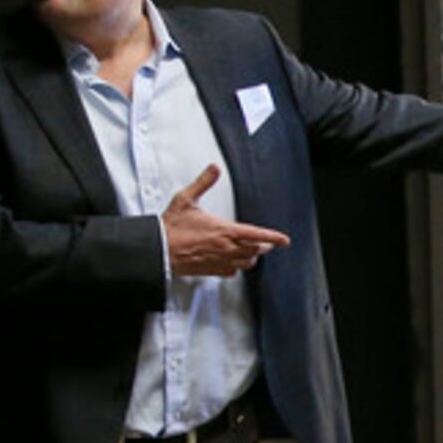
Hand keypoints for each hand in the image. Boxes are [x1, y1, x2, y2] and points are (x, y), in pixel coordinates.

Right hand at [163, 164, 289, 275]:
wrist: (158, 250)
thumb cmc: (171, 228)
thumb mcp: (186, 199)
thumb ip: (203, 183)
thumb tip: (214, 169)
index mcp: (224, 231)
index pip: (257, 235)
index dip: (273, 237)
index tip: (284, 240)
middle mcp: (226, 249)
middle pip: (255, 250)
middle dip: (263, 246)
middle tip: (267, 242)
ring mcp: (220, 262)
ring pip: (246, 263)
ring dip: (252, 256)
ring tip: (253, 251)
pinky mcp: (211, 271)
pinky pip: (232, 273)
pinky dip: (237, 267)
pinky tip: (233, 263)